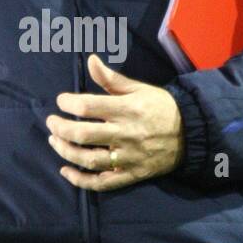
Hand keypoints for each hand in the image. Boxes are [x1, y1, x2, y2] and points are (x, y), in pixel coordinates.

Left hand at [46, 54, 185, 190]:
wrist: (190, 133)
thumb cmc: (160, 107)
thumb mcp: (139, 88)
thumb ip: (112, 79)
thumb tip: (90, 60)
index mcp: (128, 109)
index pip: (90, 106)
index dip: (69, 103)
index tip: (61, 101)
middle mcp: (126, 133)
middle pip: (84, 134)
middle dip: (61, 128)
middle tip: (51, 122)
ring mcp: (128, 157)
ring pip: (90, 160)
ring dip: (66, 152)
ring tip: (55, 141)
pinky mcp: (131, 174)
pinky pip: (103, 182)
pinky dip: (81, 180)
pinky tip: (66, 171)